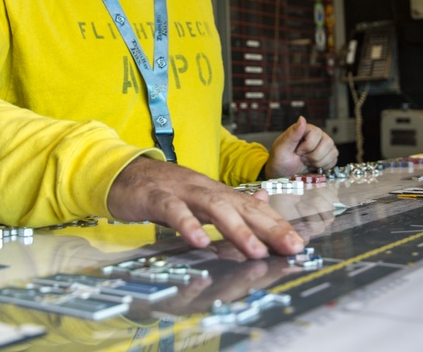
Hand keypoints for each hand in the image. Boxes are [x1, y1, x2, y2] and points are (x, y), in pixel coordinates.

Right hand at [107, 157, 305, 258]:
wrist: (123, 172)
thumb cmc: (163, 189)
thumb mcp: (200, 196)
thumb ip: (231, 202)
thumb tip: (265, 204)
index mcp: (216, 192)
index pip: (253, 208)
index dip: (276, 225)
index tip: (299, 244)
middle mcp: (204, 189)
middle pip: (241, 206)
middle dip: (269, 227)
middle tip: (291, 247)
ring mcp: (181, 191)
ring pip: (213, 207)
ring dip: (236, 229)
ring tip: (255, 250)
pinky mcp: (155, 196)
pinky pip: (173, 210)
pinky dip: (186, 224)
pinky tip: (198, 241)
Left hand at [264, 116, 337, 178]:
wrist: (283, 174)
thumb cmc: (280, 160)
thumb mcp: (281, 148)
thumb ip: (292, 134)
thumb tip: (302, 119)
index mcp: (304, 129)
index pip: (317, 133)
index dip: (307, 146)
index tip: (297, 151)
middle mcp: (316, 135)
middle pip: (327, 143)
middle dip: (313, 156)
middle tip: (302, 157)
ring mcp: (324, 145)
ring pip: (333, 152)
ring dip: (318, 162)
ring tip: (307, 161)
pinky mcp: (328, 155)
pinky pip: (334, 160)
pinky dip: (324, 166)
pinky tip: (313, 165)